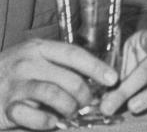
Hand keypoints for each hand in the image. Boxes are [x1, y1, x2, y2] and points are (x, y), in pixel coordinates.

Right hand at [0, 38, 114, 129]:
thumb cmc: (9, 72)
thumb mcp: (31, 58)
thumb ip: (55, 64)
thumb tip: (90, 78)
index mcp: (38, 48)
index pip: (74, 54)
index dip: (96, 67)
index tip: (112, 79)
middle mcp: (27, 63)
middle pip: (68, 77)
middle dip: (84, 94)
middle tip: (88, 103)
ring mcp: (14, 85)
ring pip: (54, 95)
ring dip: (69, 107)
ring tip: (71, 112)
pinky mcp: (5, 107)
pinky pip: (33, 116)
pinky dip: (47, 122)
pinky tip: (51, 123)